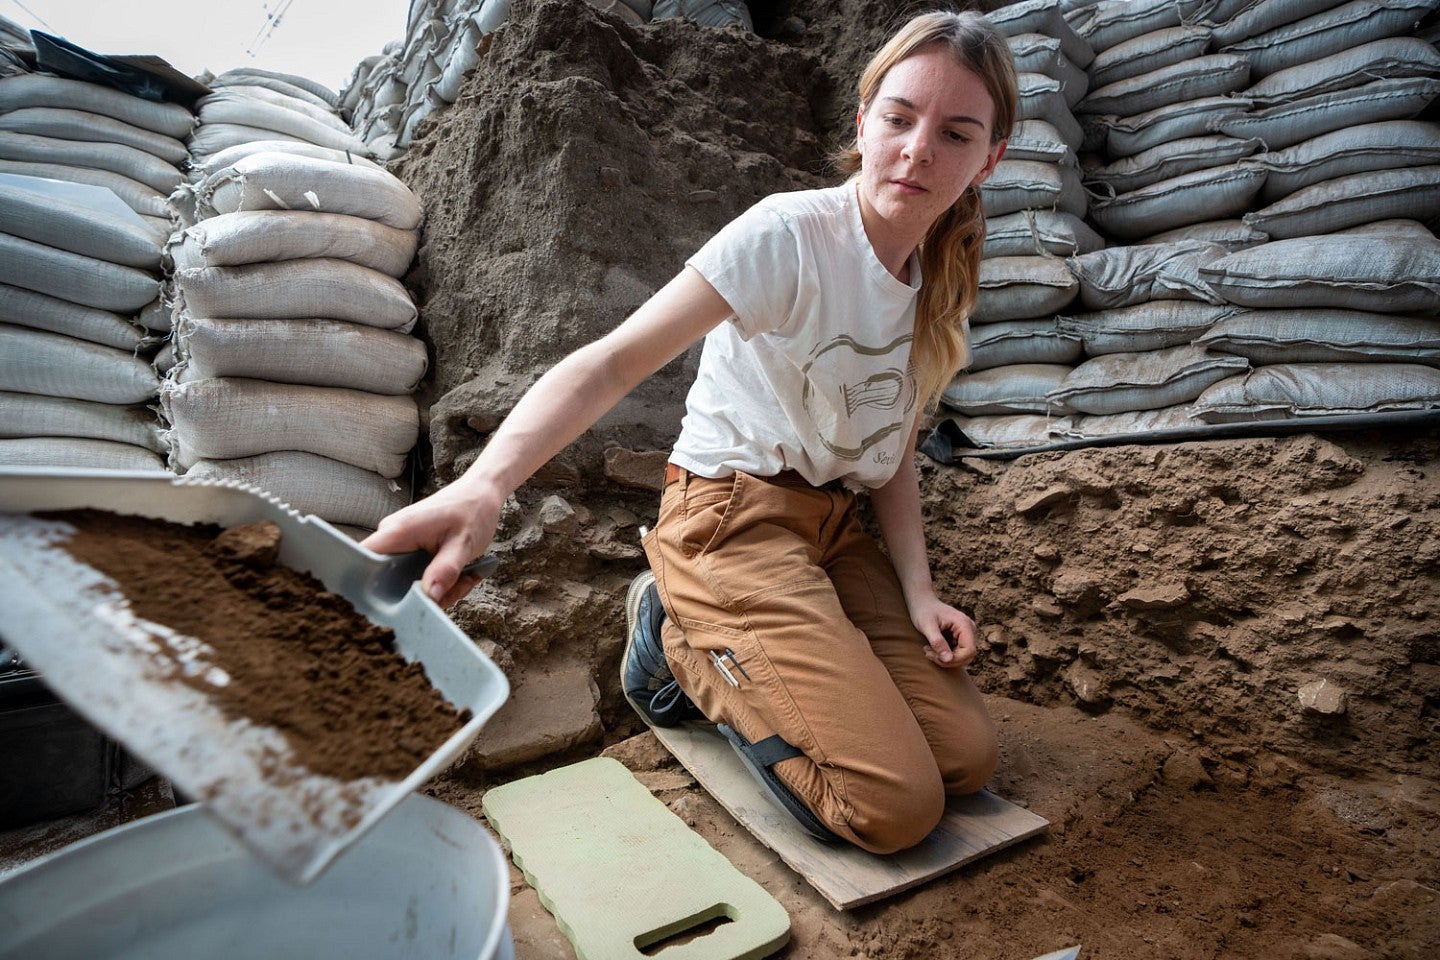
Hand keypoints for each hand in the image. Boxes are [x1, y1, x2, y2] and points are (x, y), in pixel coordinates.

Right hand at [360, 479, 501, 606]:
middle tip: (456, 586)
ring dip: (438, 588)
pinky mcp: (411, 550)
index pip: (362, 560)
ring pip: (406, 583)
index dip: (364, 586)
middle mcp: (392, 537)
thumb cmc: (472, 510)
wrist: (481, 494)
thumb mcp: (463, 544)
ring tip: (464, 576)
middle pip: (387, 581)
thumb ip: (445, 572)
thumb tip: (428, 598)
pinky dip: (440, 580)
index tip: (388, 606)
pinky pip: (417, 576)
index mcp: (398, 531)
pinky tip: (461, 574)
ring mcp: (401, 545)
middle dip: (422, 593)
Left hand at [909, 593, 977, 669]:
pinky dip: (945, 655)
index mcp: (964, 624)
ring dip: (945, 659)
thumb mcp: (927, 626)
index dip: (953, 659)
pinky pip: (957, 653)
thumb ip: (937, 642)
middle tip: (928, 654)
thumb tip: (948, 660)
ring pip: (962, 657)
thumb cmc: (923, 610)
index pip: (969, 651)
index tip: (933, 656)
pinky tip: (932, 649)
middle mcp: (969, 629)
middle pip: (967, 656)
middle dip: (947, 661)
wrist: (922, 601)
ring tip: (928, 650)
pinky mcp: (961, 637)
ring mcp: (967, 634)